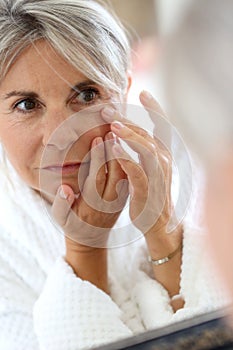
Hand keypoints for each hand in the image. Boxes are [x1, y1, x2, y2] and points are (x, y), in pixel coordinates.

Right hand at [51, 132, 127, 247]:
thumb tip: (65, 188)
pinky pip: (127, 176)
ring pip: (124, 173)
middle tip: (111, 130)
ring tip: (118, 134)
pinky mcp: (125, 196)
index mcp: (93, 205)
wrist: (92, 239)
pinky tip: (122, 146)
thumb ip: (61, 205)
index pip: (97, 177)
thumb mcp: (62, 220)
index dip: (98, 158)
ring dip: (121, 153)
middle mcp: (110, 201)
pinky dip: (126, 160)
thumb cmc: (74, 226)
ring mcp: (120, 199)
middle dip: (113, 150)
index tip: (98, 138)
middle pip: (114, 172)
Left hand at [101, 94, 171, 239]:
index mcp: (164, 154)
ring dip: (129, 135)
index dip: (154, 108)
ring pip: (145, 149)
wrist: (158, 223)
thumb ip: (143, 150)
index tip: (143, 92)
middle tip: (107, 109)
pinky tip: (113, 148)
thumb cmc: (150, 192)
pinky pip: (136, 170)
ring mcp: (157, 175)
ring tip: (112, 125)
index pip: (162, 126)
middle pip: (146, 134)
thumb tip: (129, 131)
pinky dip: (125, 157)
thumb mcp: (150, 168)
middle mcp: (163, 161)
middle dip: (127, 120)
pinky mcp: (147, 189)